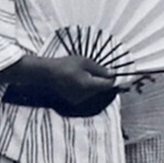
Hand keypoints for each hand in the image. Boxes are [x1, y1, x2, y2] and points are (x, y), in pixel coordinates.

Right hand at [5, 53, 122, 116]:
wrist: (46, 73)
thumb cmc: (66, 65)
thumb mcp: (85, 62)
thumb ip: (100, 69)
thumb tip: (113, 74)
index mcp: (88, 85)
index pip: (108, 86)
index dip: (114, 79)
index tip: (117, 73)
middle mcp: (84, 95)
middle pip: (102, 90)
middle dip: (104, 81)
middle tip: (103, 70)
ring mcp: (78, 99)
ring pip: (94, 92)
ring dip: (95, 84)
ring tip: (88, 73)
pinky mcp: (72, 100)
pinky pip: (85, 94)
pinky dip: (87, 87)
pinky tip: (80, 78)